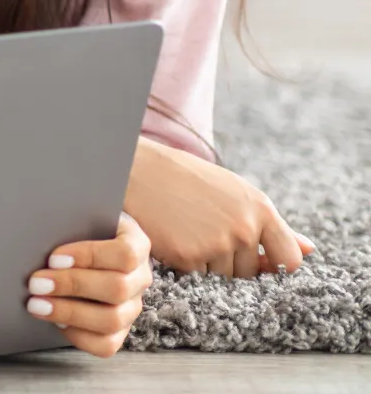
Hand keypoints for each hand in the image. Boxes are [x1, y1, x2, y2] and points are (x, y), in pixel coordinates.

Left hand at [25, 213, 153, 357]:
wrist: (85, 245)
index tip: (53, 258)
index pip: (124, 254)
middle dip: (71, 286)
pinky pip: (106, 344)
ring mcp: (132, 307)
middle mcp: (140, 278)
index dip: (89, 257)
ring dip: (69, 313)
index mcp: (137, 244)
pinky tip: (55, 321)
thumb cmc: (78, 229)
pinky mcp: (120, 330)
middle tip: (36, 283)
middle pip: (117, 289)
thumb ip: (69, 221)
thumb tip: (34, 225)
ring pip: (111, 320)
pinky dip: (77, 336)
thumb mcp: (79, 217)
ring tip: (36, 304)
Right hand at [124, 137, 313, 277]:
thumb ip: (271, 225)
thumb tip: (309, 250)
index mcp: (261, 209)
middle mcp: (244, 228)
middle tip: (204, 235)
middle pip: (251, 273)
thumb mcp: (235, 193)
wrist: (137, 169)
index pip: (289, 260)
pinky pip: (197, 277)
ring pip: (223, 277)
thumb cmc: (186, 179)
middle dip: (231, 263)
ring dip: (207, 265)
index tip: (256, 262)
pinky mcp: (189, 256)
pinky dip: (185, 265)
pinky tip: (173, 239)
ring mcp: (217, 243)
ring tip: (187, 233)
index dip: (274, 267)